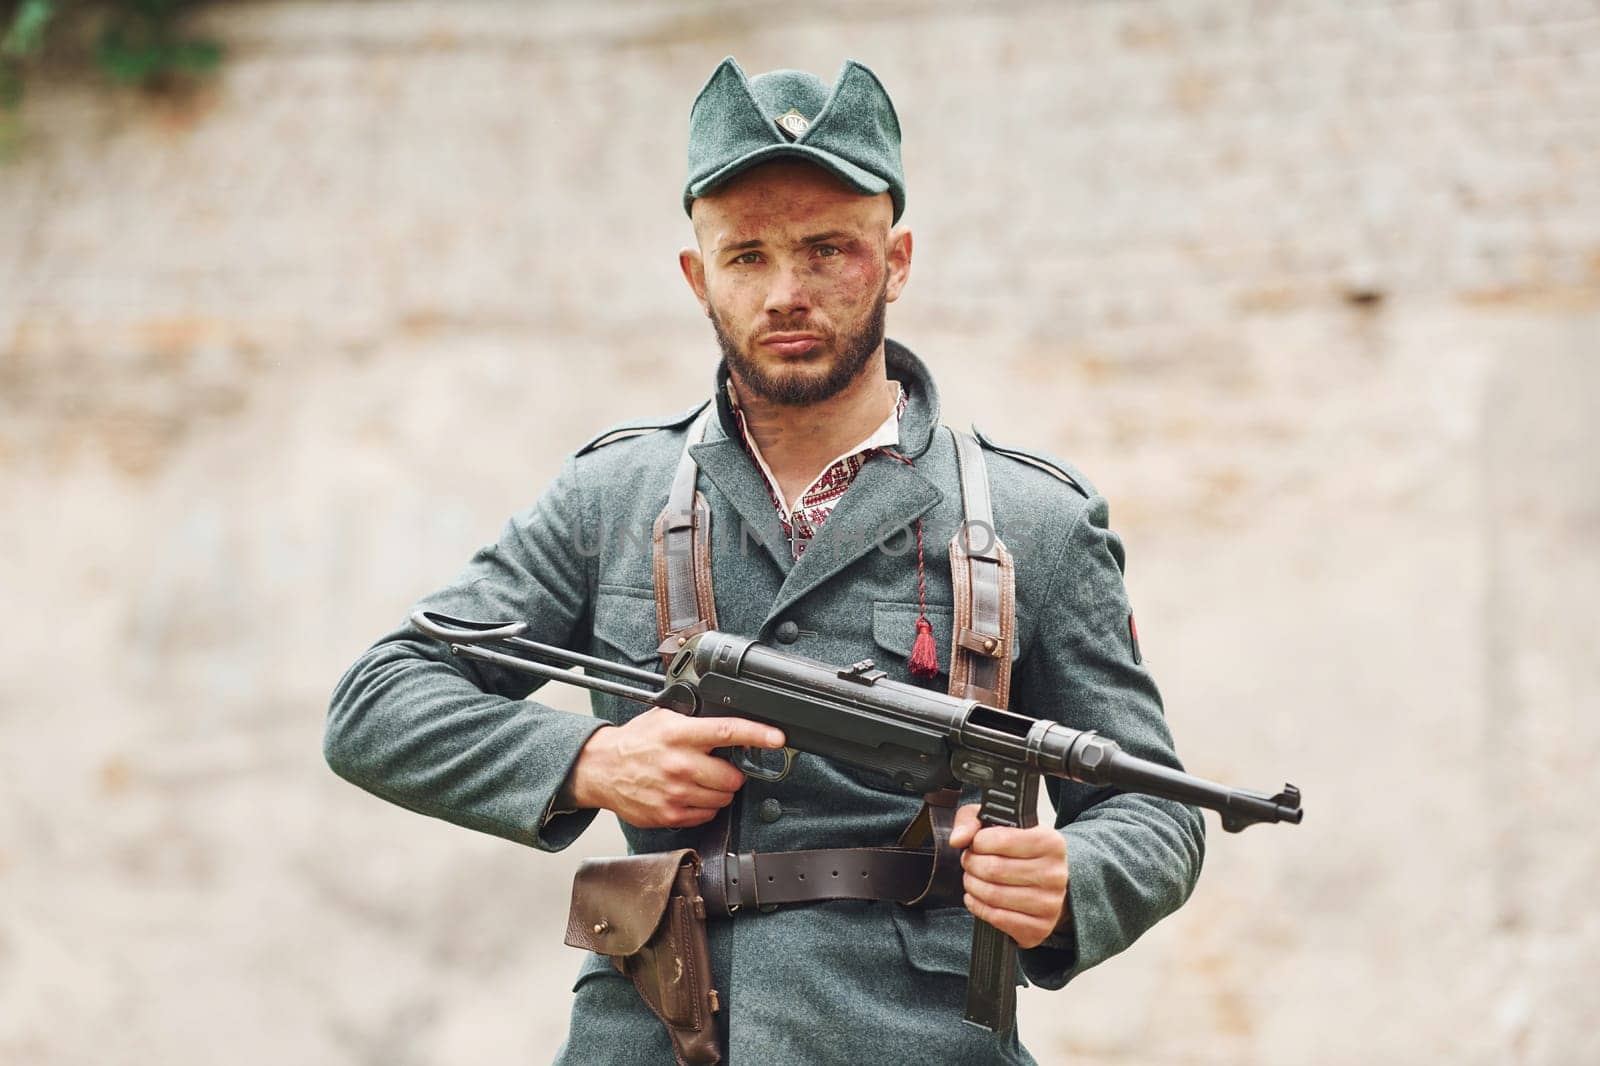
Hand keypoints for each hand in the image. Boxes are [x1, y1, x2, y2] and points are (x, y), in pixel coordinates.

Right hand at [561, 709, 785, 829]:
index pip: (727, 731)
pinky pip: (707, 815)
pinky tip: (688, 794)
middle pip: (732, 776)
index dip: (757, 734)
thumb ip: (696, 720)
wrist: (601, 769)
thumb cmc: (635, 743)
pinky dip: (704, 807)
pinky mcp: (670, 815)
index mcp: (680, 735)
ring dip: (719, 791)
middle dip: (732, 773)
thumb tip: (728, 719)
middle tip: (717, 767)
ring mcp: (675, 793)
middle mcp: (680, 764)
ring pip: (723, 798)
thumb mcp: (665, 719)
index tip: (777, 737)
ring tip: (700, 781)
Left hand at [949, 804, 1069, 949]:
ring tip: (972, 879)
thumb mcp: (999, 825)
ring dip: (972, 886)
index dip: (978, 842)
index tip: (975, 844)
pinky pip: (997, 918)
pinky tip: (976, 898)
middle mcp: (1055, 874)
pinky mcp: (1040, 927)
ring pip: (993, 895)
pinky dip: (978, 907)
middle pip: (994, 869)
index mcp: (1050, 842)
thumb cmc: (1019, 851)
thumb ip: (972, 821)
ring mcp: (1050, 903)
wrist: (1044, 884)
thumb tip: (957, 839)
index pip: (1002, 839)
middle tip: (969, 862)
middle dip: (972, 865)